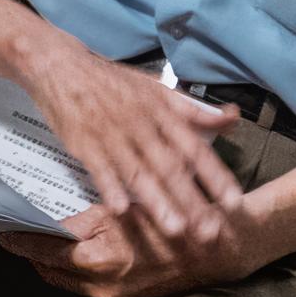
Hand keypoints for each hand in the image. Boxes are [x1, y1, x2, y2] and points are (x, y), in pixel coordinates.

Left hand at [0, 187, 260, 296]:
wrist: (217, 249)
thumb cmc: (171, 218)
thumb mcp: (123, 210)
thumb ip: (83, 222)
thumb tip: (50, 227)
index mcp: (99, 261)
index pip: (45, 253)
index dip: (21, 241)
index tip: (2, 233)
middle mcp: (101, 288)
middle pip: (50, 273)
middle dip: (33, 254)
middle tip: (18, 233)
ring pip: (67, 283)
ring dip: (52, 264)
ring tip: (40, 242)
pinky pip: (86, 288)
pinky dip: (74, 273)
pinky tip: (71, 254)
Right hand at [10, 38, 240, 258]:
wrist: (62, 66)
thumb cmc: (113, 82)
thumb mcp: (157, 89)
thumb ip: (194, 110)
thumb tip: (232, 119)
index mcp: (162, 112)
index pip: (195, 148)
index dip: (215, 175)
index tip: (234, 202)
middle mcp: (141, 125)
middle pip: (170, 167)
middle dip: (191, 201)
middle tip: (210, 231)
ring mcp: (111, 135)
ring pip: (138, 173)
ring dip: (157, 202)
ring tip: (175, 229)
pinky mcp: (83, 143)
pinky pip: (99, 169)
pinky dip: (110, 188)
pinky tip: (121, 210)